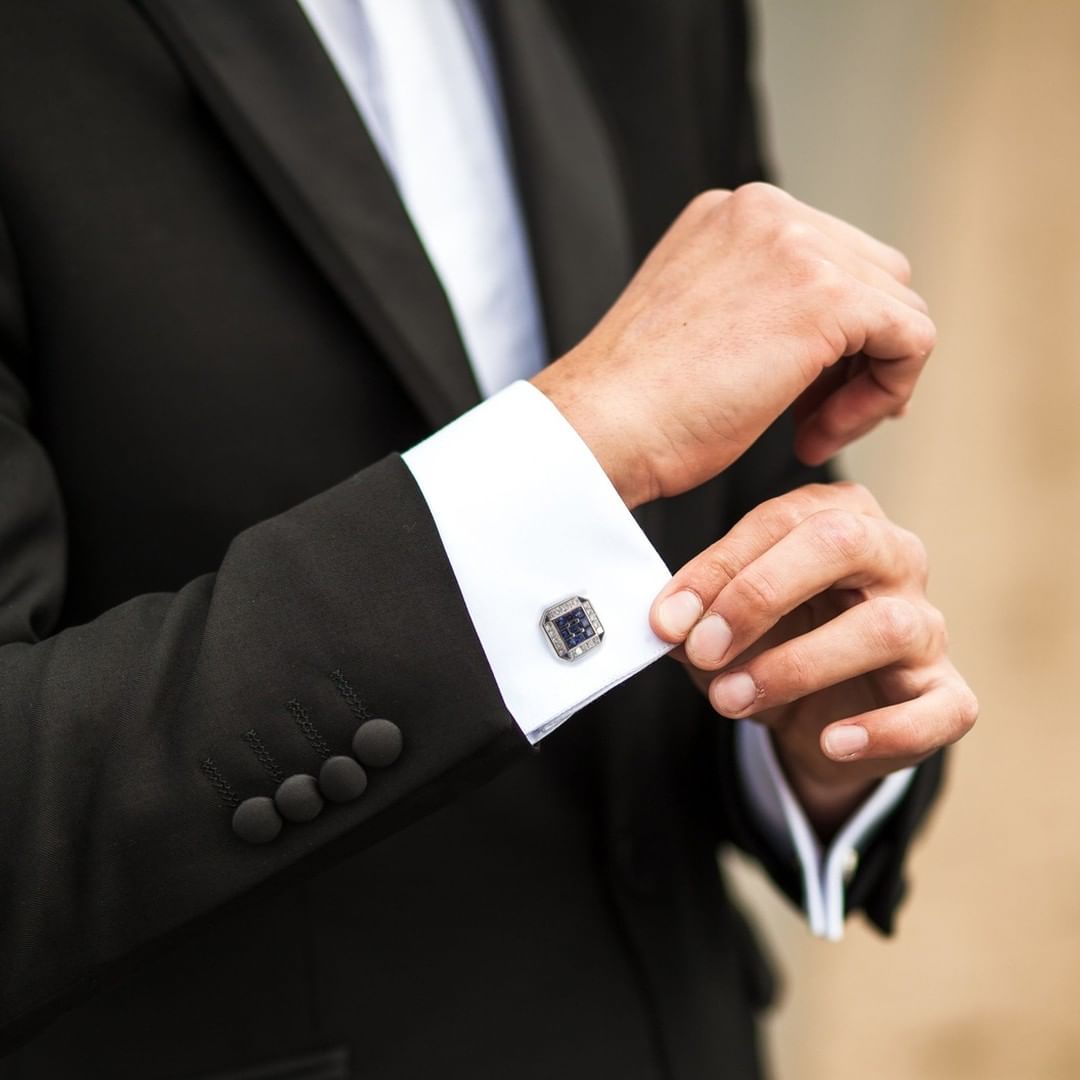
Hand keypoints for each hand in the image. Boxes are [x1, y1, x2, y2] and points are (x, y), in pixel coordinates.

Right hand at [532, 183, 934, 508]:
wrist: (599, 428)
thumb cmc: (635, 404)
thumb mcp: (700, 323)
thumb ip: (758, 301)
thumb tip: (827, 335)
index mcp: (733, 214)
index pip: (829, 256)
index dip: (831, 337)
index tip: (796, 397)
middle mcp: (767, 210)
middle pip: (874, 273)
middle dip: (856, 353)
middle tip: (811, 418)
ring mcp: (799, 245)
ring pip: (898, 308)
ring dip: (867, 381)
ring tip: (808, 435)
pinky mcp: (827, 297)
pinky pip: (911, 341)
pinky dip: (881, 396)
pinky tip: (817, 437)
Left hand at [649, 482, 976, 832]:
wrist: (818, 721)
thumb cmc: (770, 646)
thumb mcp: (722, 626)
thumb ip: (696, 617)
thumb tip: (667, 626)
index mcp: (839, 517)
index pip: (781, 520)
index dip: (719, 568)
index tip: (666, 619)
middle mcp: (894, 557)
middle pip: (842, 542)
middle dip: (761, 595)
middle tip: (702, 648)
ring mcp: (928, 625)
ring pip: (884, 625)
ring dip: (797, 666)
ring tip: (732, 698)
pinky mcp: (948, 696)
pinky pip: (939, 708)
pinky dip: (884, 729)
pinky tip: (832, 741)